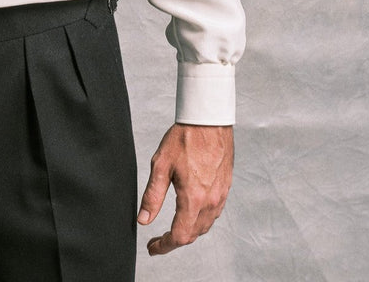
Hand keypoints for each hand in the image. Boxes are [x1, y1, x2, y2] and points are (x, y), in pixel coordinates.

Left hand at [136, 123, 232, 255]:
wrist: (208, 121)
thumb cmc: (184, 139)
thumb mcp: (161, 165)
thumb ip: (152, 196)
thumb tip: (143, 220)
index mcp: (193, 199)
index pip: (180, 236)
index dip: (164, 246)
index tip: (152, 248)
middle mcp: (210, 202)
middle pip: (193, 234)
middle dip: (174, 240)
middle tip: (158, 239)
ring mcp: (220, 196)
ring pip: (204, 225)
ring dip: (188, 231)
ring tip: (172, 229)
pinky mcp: (225, 188)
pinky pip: (213, 213)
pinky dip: (200, 220)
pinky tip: (190, 212)